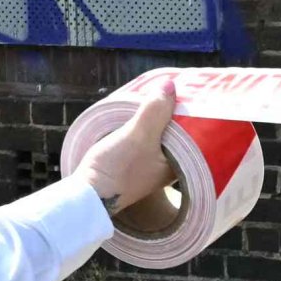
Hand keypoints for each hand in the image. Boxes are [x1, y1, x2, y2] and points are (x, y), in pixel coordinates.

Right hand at [83, 73, 181, 222]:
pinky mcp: (134, 165)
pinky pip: (146, 141)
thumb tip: (171, 85)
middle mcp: (169, 169)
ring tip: (155, 98)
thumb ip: (155, 111)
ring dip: (157, 120)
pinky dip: (145, 128)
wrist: (86, 195)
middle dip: (172, 114)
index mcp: (179, 165)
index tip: (188, 93)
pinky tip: (139, 117)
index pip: (194, 134)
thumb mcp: (138, 135)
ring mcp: (151, 168)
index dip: (190, 113)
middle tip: (170, 90)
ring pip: (160, 137)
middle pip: (177, 134)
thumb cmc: (117, 169)